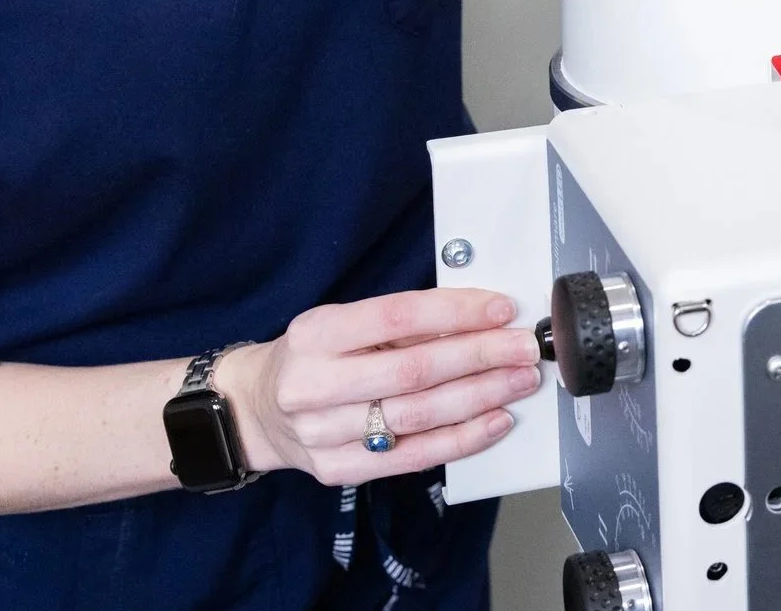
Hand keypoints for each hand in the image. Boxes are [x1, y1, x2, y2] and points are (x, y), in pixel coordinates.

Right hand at [219, 288, 542, 486]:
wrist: (256, 410)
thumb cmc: (312, 357)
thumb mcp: (342, 323)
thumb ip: (401, 324)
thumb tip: (479, 319)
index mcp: (316, 334)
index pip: (396, 317)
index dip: (455, 312)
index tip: (501, 310)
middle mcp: (314, 384)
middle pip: (414, 370)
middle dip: (481, 356)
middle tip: (524, 349)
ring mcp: (324, 433)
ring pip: (418, 416)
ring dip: (481, 397)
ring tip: (518, 381)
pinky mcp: (339, 470)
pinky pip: (412, 457)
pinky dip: (462, 439)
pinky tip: (494, 422)